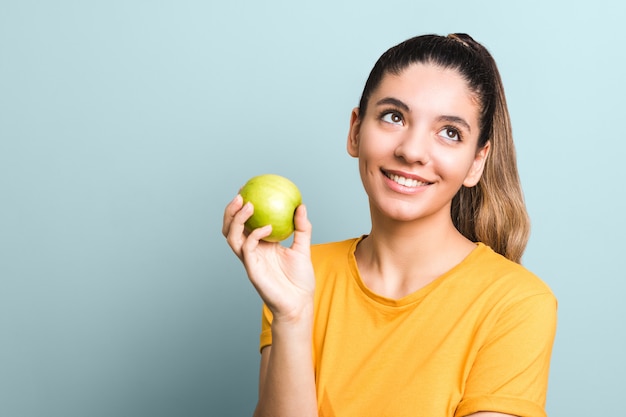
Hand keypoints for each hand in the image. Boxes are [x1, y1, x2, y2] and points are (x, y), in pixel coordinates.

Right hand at [222, 194, 314, 322]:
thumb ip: (301, 228)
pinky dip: (255, 235)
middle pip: (230, 228)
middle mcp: (251, 251)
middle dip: (230, 210)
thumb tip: (301, 205)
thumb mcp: (303, 248)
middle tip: (241, 194)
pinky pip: (248, 249)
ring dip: (236, 219)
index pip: (244, 223)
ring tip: (247, 205)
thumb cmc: (300, 279)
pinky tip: (267, 227)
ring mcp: (249, 261)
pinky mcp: (252, 270)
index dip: (241, 206)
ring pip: (232, 237)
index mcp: (260, 245)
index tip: (248, 188)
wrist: (300, 303)